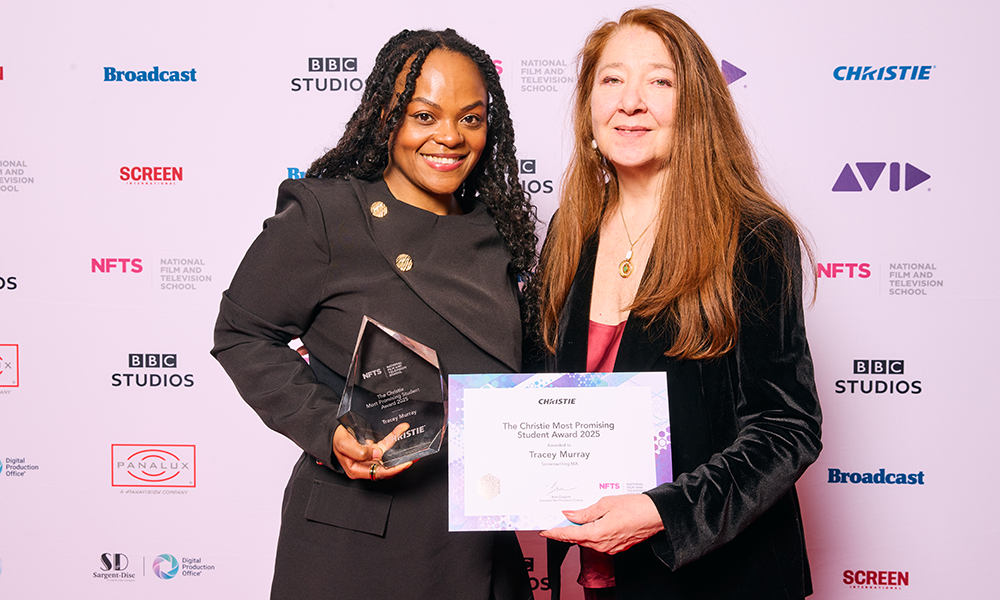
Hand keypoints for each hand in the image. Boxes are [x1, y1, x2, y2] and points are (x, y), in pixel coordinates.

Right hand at [332, 423, 413, 479]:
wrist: (332, 430)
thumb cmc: (335, 439)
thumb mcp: (343, 445)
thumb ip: (359, 451)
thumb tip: (376, 454)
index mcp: (357, 469)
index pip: (379, 473)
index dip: (393, 470)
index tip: (404, 464)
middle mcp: (365, 465)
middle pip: (387, 467)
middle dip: (401, 463)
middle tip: (414, 458)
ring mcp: (370, 457)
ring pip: (389, 455)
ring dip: (401, 449)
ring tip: (414, 446)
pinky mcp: (373, 448)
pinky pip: (386, 444)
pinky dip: (394, 437)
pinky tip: (401, 429)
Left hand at [539, 494, 663, 554]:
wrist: (656, 515)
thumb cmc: (635, 507)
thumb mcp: (605, 503)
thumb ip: (585, 512)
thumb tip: (569, 514)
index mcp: (597, 533)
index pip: (568, 535)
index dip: (554, 533)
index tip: (544, 531)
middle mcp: (602, 545)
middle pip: (577, 538)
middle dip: (566, 531)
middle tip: (557, 521)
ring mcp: (610, 548)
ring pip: (587, 540)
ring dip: (579, 531)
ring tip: (574, 519)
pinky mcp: (616, 547)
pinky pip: (598, 542)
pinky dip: (591, 534)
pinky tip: (591, 523)